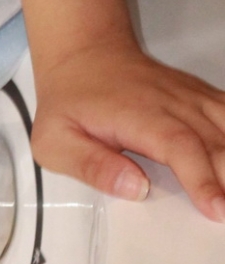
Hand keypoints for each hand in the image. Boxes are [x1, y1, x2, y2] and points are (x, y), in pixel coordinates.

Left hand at [32, 36, 224, 220]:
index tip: (218, 209)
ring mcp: (190, 97)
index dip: (202, 178)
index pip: (179, 146)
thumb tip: (135, 188)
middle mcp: (172, 103)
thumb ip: (91, 166)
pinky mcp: (200, 97)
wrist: (83, 53)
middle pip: (216, 142)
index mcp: (138, 115)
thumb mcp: (55, 140)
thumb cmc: (70, 101)